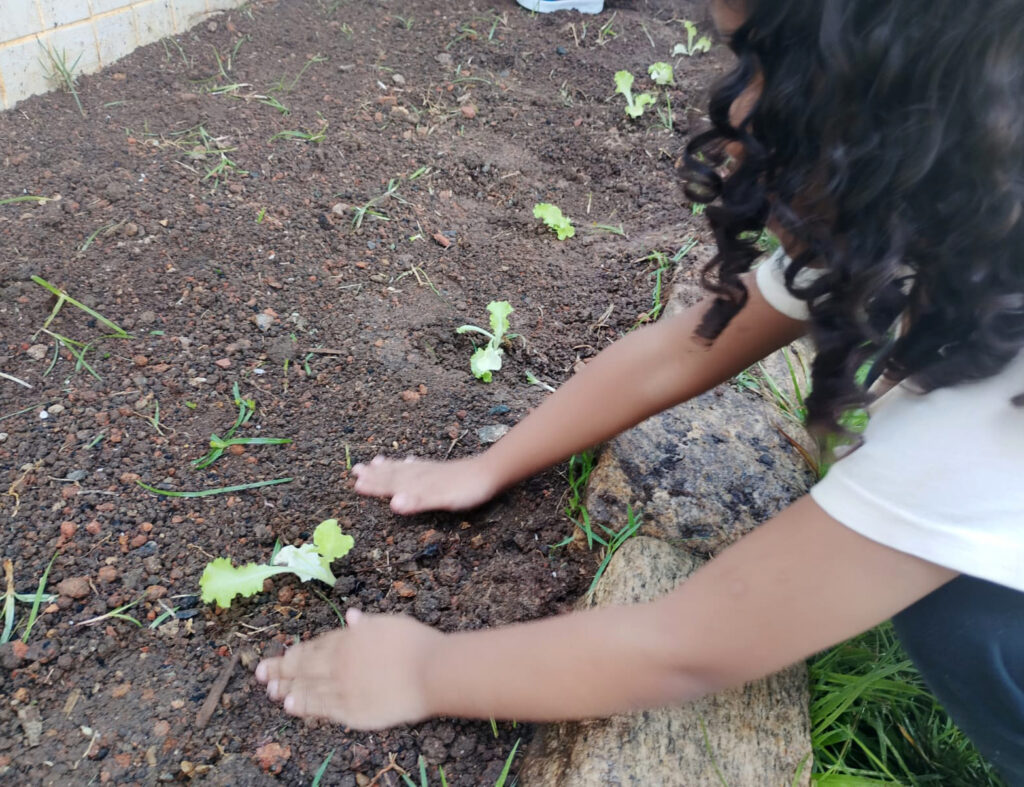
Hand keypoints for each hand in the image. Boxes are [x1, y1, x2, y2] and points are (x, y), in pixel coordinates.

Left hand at [255, 610, 442, 729]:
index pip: (313, 647)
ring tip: (272, 692)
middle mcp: (340, 663)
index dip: (293, 653)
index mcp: (348, 640)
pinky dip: (306, 707)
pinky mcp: (352, 711)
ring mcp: (344, 688)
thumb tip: (352, 616)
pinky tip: (293, 707)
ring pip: (308, 690)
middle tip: (260, 675)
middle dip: (280, 670)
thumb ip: (367, 625)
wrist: (432, 672)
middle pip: (303, 668)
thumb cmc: (416, 643)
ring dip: (288, 689)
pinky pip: (323, 709)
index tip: (277, 657)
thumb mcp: (390, 624)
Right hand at [351, 454, 498, 513]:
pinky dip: (409, 463)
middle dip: (375, 474)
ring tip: (374, 461)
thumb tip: (393, 504)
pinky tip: (408, 460)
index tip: (355, 484)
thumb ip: (418, 502)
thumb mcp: (443, 499)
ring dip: (388, 467)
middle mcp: (420, 475)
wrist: (490, 473)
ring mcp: (431, 471)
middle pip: (394, 475)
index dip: (374, 486)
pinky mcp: (441, 470)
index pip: (391, 485)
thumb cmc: (467, 490)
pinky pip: (418, 465)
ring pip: (404, 469)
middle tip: (355, 469)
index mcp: (418, 484)